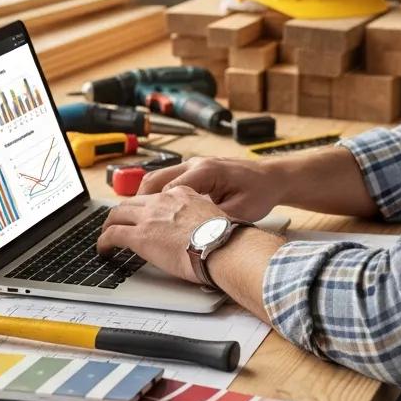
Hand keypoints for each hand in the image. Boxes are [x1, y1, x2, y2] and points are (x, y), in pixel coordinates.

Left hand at [96, 185, 227, 283]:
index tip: (143, 216)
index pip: (155, 196)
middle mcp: (163, 200)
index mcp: (182, 193)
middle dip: (121, 213)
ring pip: (117, 214)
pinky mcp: (140, 236)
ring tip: (106, 236)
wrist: (222, 246)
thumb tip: (199, 232)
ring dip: (108, 225)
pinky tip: (103, 250)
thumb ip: (200, 217)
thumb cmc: (224, 238)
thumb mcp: (213, 215)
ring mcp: (149, 217)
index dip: (145, 207)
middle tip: (118, 224)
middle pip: (131, 202)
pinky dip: (104, 241)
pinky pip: (112, 234)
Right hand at [135, 156, 282, 221]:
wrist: (273, 177)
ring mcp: (194, 165)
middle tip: (126, 222)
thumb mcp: (239, 213)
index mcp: (205, 171)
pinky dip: (158, 194)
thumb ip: (211, 220)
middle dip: (138, 201)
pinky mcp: (196, 171)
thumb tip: (189, 236)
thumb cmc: (260, 192)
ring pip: (158, 177)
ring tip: (136, 218)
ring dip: (146, 197)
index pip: (166, 189)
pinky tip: (156, 212)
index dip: (149, 208)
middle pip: (154, 179)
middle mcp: (195, 164)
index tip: (136, 224)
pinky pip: (168, 180)